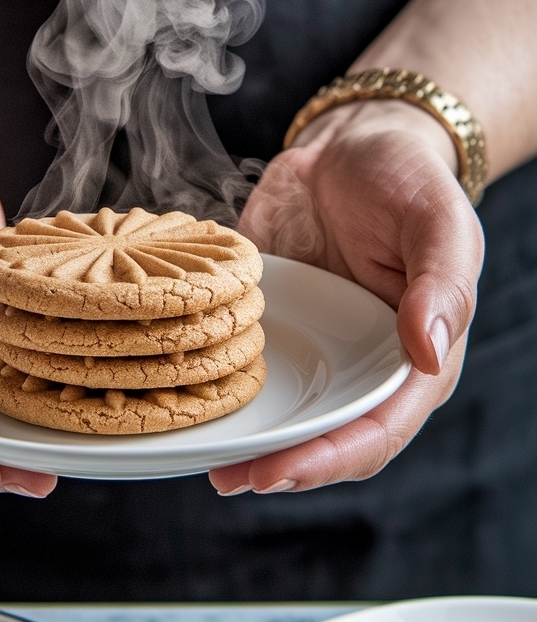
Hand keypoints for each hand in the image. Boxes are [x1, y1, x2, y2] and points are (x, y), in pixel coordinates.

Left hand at [209, 100, 483, 494]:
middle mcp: (362, 367)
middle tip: (228, 478)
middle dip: (279, 467)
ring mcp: (316, 350)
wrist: (352, 143)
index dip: (328, 458)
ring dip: (244, 442)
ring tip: (199, 457)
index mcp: (415, 359)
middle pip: (324, 438)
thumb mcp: (438, 220)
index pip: (376, 429)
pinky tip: (179, 397)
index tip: (277, 473)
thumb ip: (441, 284)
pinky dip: (216, 387)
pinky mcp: (273, 327)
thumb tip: (428, 349)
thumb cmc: (408, 179)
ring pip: (282, 414)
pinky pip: (245, 367)